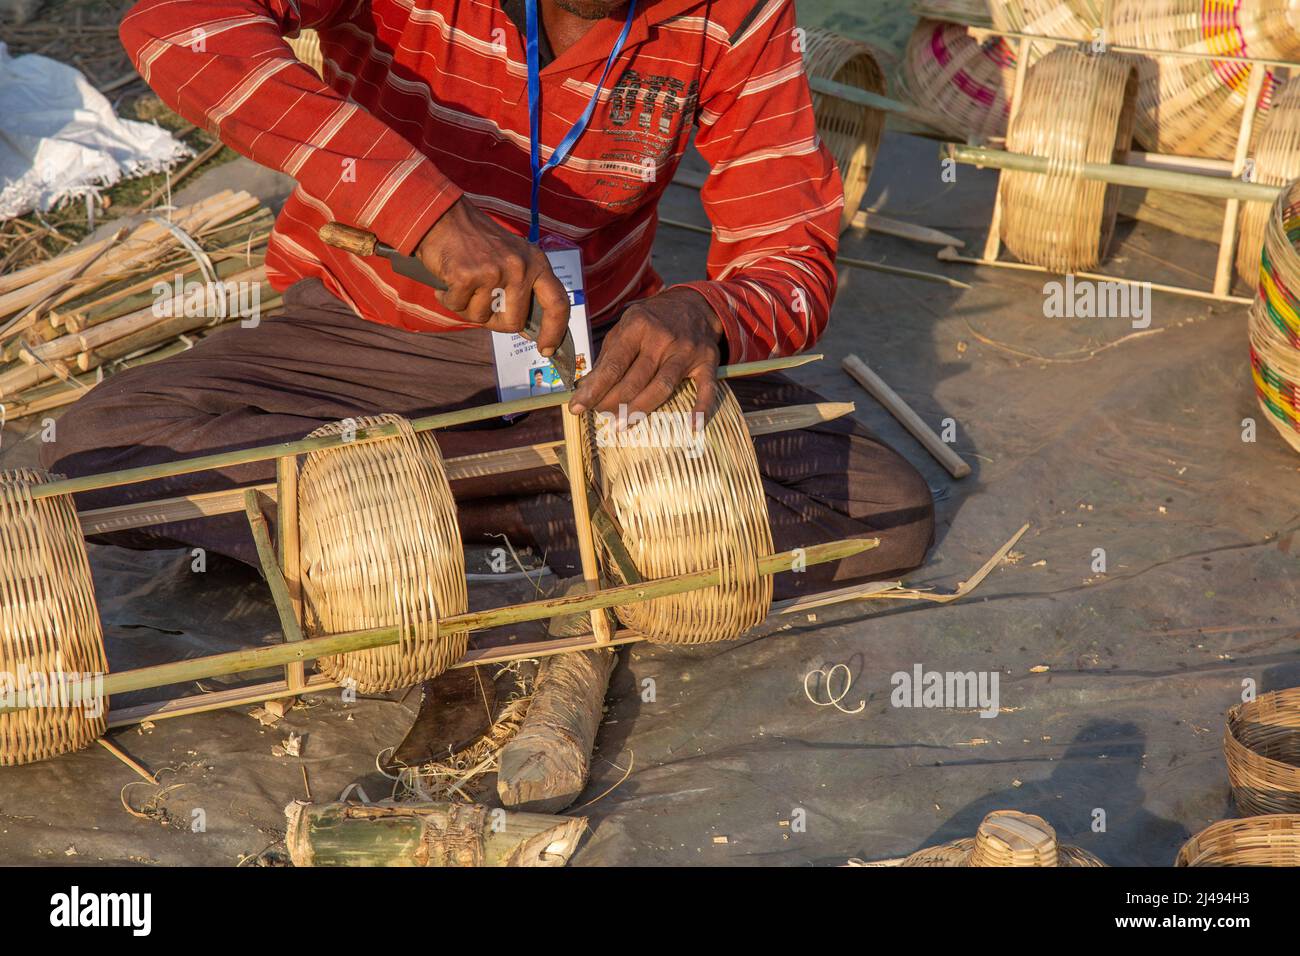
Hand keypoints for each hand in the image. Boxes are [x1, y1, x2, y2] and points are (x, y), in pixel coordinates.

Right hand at [416, 196, 569, 353]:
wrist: (443, 216)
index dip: (555, 331)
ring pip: (482, 318)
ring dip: (467, 307)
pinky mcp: (468, 275)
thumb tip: (525, 331)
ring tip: (463, 283)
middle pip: (513, 323)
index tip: (546, 349)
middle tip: (480, 304)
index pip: (558, 303)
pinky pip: (458, 307)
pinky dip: (448, 299)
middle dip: (494, 322)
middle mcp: (520, 267)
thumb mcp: (512, 258)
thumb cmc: (477, 243)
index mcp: (536, 263)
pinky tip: (448, 279)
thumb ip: (523, 290)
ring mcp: (495, 271)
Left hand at [570, 286, 723, 419]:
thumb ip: (607, 358)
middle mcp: (662, 338)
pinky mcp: (707, 361)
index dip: (594, 389)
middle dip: (613, 402)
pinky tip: (693, 426)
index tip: (577, 407)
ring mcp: (686, 351)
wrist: (694, 304)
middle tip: (601, 416)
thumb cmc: (652, 321)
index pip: (613, 365)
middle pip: (634, 380)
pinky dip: (702, 408)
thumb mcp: (625, 328)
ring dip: (640, 409)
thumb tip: (586, 389)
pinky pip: (706, 388)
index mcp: (637, 327)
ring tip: (622, 425)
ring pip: (662, 387)